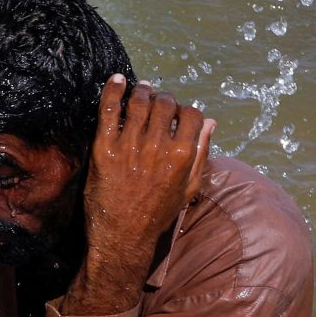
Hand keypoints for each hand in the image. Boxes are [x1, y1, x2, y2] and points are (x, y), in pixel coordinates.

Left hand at [63, 76, 211, 316]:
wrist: (123, 235)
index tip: (176, 112)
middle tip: (154, 97)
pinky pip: (108, 111)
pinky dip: (112, 91)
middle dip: (162, 97)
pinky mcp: (104, 150)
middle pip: (164, 103)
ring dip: (140, 90)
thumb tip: (211, 121)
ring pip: (138, 102)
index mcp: (183, 155)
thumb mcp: (190, 186)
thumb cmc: (159, 213)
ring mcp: (130, 147)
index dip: (184, 109)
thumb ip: (202, 152)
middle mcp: (158, 147)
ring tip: (138, 88)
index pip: (191, 114)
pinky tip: (116, 80)